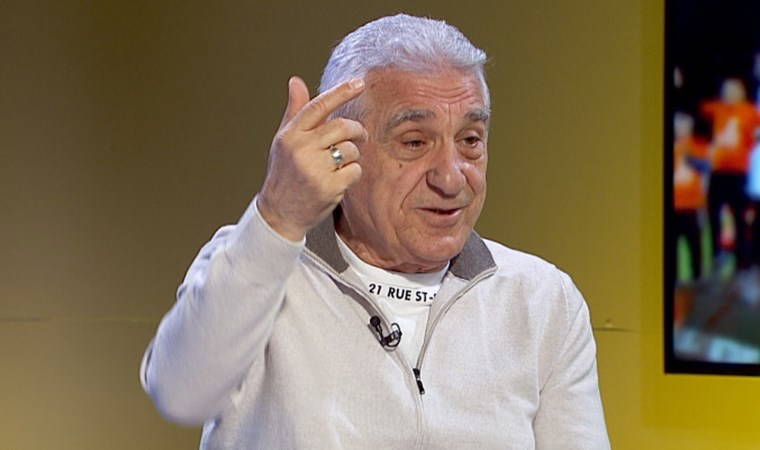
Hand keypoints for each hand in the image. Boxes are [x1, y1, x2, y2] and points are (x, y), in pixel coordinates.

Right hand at [257, 76, 366, 240]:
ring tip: (341, 163)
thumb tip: (296, 81)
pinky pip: (354, 170)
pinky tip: (340, 179)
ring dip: (353, 155)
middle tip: (362, 136)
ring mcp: (314, 169)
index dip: (341, 92)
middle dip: (357, 130)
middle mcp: (301, 149)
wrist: (279, 213)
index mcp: (291, 134)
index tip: (359, 83)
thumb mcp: (284, 141)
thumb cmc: (284, 174)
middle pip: (342, 127)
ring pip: (351, 149)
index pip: (319, 106)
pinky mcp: (327, 187)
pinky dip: (353, 174)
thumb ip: (294, 111)